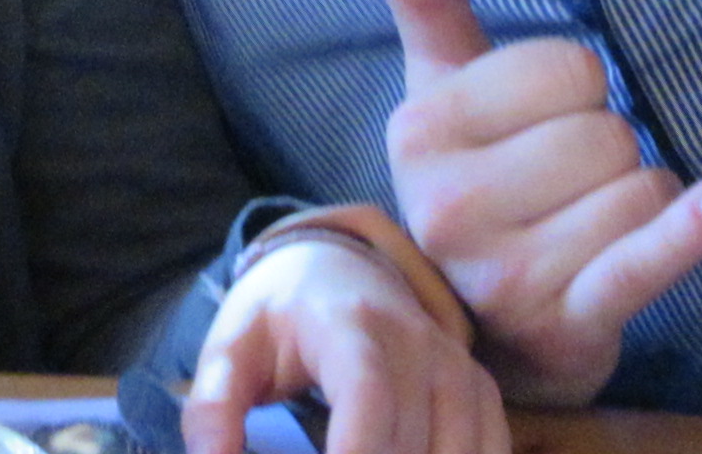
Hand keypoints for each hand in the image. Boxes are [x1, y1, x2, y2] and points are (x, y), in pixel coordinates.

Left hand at [183, 235, 509, 453]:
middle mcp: (417, 341)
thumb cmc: (279, 315)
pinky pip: (491, 450)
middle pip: (412, 442)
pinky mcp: (479, 390)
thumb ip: (211, 410)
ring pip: (456, 452)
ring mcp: (456, 366)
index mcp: (349, 325)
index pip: (369, 397)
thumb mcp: (230, 348)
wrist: (337, 267)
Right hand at [361, 0, 701, 405]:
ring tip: (594, 226)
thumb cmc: (479, 182)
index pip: (564, 68)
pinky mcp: (566, 323)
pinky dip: (688, 232)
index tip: (542, 123)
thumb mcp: (444, 87)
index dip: (575, 88)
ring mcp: (506, 272)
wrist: (487, 328)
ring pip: (638, 189)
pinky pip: (642, 261)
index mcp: (420, 131)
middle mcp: (450, 205)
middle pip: (605, 131)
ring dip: (642, 201)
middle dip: (610, 150)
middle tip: (570, 184)